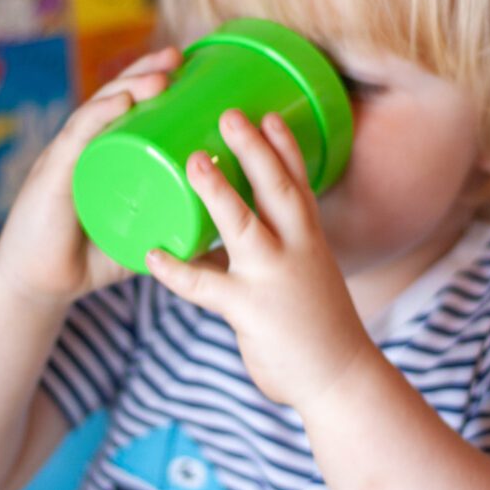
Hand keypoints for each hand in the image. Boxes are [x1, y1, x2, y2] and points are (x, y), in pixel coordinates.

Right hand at [0, 46, 182, 306]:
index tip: (189, 64)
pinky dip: (99, 117)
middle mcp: (82, 147)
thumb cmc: (89, 259)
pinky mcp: (50, 177)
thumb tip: (220, 228)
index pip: (127, 106)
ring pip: (98, 111)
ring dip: (129, 87)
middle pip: (114, 98)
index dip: (153, 80)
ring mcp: (65, 158)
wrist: (37, 287)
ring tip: (162, 74)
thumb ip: (172, 228)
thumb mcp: (142, 237)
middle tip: (179, 55)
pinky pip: (76, 139)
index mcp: (101, 153)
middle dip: (145, 71)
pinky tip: (121, 103)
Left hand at [146, 109, 369, 411]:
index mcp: (307, 234)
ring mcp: (273, 277)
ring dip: (217, 192)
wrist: (338, 375)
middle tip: (230, 114)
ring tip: (191, 162)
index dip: (284, 145)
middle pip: (277, 188)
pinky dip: (176, 270)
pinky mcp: (249, 309)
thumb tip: (222, 224)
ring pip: (243, 226)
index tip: (269, 114)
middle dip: (255, 149)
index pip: (298, 180)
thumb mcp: (305, 265)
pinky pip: (205, 286)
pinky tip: (151, 255)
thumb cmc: (315, 316)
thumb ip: (268, 242)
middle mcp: (296, 247)